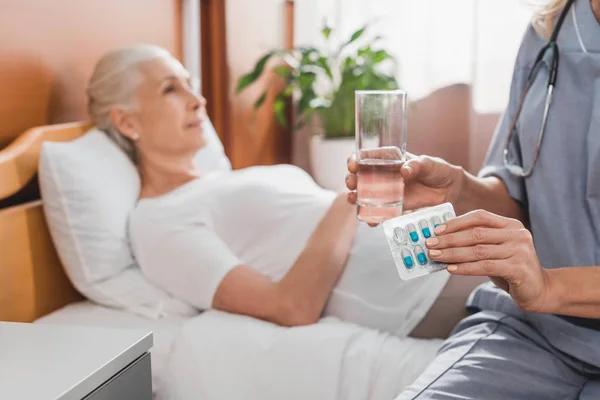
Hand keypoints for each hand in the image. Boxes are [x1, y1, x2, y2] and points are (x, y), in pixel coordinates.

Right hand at [346, 150, 463, 212]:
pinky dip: (371, 217)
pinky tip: (370, 220)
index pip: (368, 156)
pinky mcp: (392, 207)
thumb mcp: (430, 164)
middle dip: (351, 179)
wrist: (449, 190)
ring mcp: (385, 192)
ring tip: (353, 200)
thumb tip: (404, 170)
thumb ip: (418, 165)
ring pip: (364, 194)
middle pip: (360, 175)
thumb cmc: (438, 171)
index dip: (356, 159)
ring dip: (355, 197)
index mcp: (389, 159)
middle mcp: (383, 174)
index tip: (353, 165)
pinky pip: (377, 212)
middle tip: (352, 184)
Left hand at [426, 209, 550, 312]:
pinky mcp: (518, 268)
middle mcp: (517, 234)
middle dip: (449, 239)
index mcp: (511, 224)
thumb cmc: (512, 268)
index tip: (436, 230)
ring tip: (435, 256)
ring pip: (478, 250)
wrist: (541, 289)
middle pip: (476, 233)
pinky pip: (485, 266)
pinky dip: (465, 267)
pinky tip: (450, 269)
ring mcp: (519, 250)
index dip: (456, 222)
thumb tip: (443, 241)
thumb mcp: (496, 250)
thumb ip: (477, 242)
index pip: (480, 216)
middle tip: (430, 244)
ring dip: (452, 253)